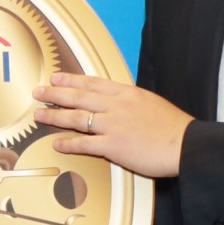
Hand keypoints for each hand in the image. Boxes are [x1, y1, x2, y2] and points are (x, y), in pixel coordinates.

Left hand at [35, 72, 191, 177]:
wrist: (186, 145)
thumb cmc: (173, 127)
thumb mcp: (150, 103)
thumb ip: (130, 102)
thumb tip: (114, 104)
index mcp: (127, 93)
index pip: (92, 83)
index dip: (71, 80)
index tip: (56, 78)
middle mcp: (116, 106)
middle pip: (79, 97)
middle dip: (55, 94)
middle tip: (37, 92)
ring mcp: (113, 125)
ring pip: (77, 118)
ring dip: (55, 116)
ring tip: (39, 115)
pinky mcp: (113, 146)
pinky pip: (85, 144)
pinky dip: (68, 144)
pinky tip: (57, 143)